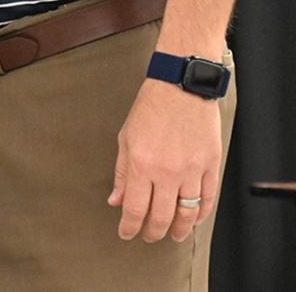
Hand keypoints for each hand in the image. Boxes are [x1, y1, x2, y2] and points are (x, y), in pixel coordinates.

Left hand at [108, 79, 222, 242]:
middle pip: (162, 216)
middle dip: (153, 232)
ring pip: (187, 212)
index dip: (129, 226)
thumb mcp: (126, 139)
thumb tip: (116, 200)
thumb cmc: (150, 109)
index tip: (126, 233)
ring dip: (179, 229)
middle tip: (148, 236)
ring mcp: (192, 170)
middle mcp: (168, 172)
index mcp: (142, 164)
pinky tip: (194, 219)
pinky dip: (201, 213)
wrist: (181, 88)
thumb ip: (122, 173)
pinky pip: (208, 198)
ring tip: (173, 235)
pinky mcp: (210, 166)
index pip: (135, 208)